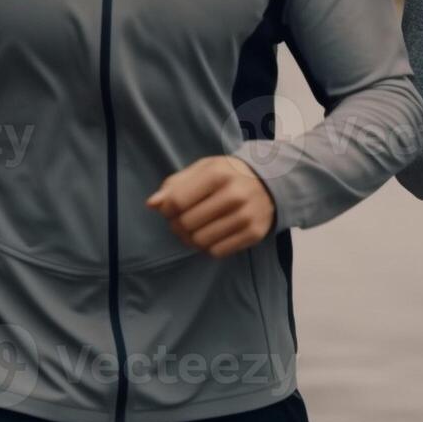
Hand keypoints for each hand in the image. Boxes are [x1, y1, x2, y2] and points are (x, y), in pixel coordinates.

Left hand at [146, 155, 275, 257]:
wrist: (270, 181)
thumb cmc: (228, 174)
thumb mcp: (203, 169)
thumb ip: (175, 184)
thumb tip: (152, 204)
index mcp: (217, 174)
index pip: (176, 202)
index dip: (166, 209)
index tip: (171, 208)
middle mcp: (234, 195)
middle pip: (186, 224)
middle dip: (177, 225)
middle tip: (181, 221)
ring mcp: (246, 216)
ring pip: (200, 241)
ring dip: (190, 239)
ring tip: (194, 230)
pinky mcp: (254, 233)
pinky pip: (217, 252)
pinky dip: (208, 247)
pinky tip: (211, 235)